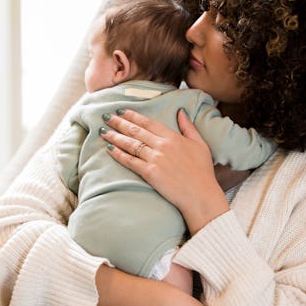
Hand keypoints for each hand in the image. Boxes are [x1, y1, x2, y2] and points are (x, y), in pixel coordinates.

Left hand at [101, 108, 229, 232]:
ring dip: (115, 136)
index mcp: (173, 137)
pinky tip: (110, 149)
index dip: (133, 115)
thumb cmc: (202, 171)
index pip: (148, 122)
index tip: (121, 111)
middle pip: (136, 130)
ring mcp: (155, 159)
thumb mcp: (200, 144)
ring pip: (130, 144)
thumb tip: (181, 111)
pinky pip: (130, 161)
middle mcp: (162, 145)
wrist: (200, 194)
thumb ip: (188, 126)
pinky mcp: (150, 173)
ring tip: (103, 132)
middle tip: (106, 117)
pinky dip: (119, 154)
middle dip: (119, 122)